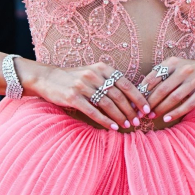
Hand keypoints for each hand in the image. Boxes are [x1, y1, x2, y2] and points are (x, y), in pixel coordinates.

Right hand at [32, 62, 151, 130]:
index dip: (138, 97)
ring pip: (107, 103)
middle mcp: (94, 74)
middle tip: (138, 121)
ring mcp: (83, 85)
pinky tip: (112, 127)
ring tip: (128, 125)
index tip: (147, 109)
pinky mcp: (72, 96)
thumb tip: (130, 99)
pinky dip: (105, 120)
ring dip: (120, 116)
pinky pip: (93, 110)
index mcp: (102, 68)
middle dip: (130, 110)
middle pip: (118, 95)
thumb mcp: (93, 74)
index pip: (126, 83)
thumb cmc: (74, 78)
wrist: (48, 78)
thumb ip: (109, 82)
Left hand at [138, 56, 194, 122]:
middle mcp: (184, 69)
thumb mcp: (175, 66)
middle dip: (151, 102)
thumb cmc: (188, 70)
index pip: (154, 76)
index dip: (143, 90)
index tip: (135, 100)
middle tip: (142, 112)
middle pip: (163, 89)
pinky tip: (167, 118)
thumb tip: (139, 90)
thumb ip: (160, 75)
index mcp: (173, 62)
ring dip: (161, 108)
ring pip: (174, 97)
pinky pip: (188, 104)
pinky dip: (176, 112)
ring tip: (152, 115)